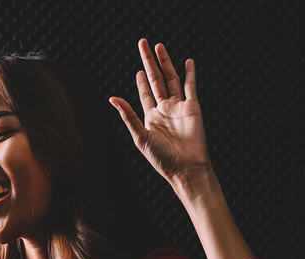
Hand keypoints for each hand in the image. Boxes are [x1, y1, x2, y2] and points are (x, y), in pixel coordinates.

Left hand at [109, 38, 212, 185]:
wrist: (186, 169)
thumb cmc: (162, 159)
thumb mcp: (140, 137)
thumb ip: (128, 116)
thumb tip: (112, 98)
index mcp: (151, 117)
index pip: (145, 93)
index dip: (140, 81)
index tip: (138, 70)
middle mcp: (165, 110)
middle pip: (156, 80)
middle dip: (149, 62)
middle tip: (143, 43)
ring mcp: (179, 108)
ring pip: (172, 79)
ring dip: (166, 63)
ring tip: (159, 47)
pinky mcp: (193, 108)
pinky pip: (191, 87)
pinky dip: (190, 74)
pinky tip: (188, 62)